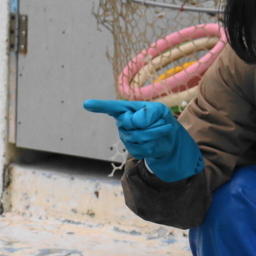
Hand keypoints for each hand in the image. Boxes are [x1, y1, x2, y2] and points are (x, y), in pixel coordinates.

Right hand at [83, 99, 203, 181]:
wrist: (169, 138)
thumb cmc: (160, 119)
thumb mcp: (159, 110)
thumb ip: (149, 112)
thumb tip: (136, 121)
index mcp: (125, 110)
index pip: (111, 108)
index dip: (99, 106)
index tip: (86, 104)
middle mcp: (122, 124)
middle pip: (131, 123)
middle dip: (150, 122)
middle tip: (161, 121)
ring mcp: (126, 138)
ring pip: (140, 136)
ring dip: (157, 132)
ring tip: (163, 129)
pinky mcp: (134, 151)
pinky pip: (145, 148)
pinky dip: (156, 143)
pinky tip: (156, 141)